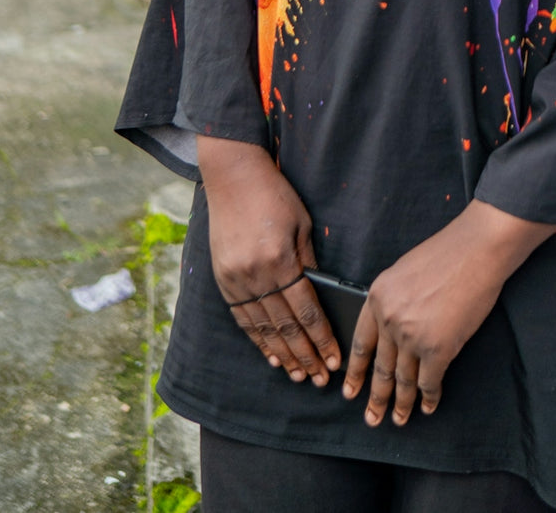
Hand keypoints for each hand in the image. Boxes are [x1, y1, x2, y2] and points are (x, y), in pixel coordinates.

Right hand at [197, 135, 341, 384]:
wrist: (232, 176)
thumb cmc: (275, 195)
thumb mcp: (301, 224)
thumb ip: (309, 261)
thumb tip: (321, 295)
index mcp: (280, 260)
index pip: (305, 311)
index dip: (320, 339)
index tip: (333, 360)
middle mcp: (255, 275)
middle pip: (284, 326)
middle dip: (304, 355)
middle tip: (320, 379)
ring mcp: (235, 279)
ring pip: (261, 328)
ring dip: (281, 354)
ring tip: (298, 375)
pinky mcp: (222, 279)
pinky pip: (242, 318)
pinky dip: (257, 339)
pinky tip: (269, 355)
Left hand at [343, 199, 555, 425]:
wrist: (476, 250)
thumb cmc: (447, 254)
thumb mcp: (404, 272)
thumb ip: (393, 300)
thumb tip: (392, 327)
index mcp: (377, 297)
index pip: (360, 343)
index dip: (356, 371)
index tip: (350, 390)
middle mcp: (389, 320)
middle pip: (380, 367)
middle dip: (375, 397)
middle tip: (371, 418)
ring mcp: (412, 336)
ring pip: (403, 379)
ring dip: (401, 404)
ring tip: (398, 420)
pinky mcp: (438, 348)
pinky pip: (429, 381)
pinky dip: (428, 398)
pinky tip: (427, 406)